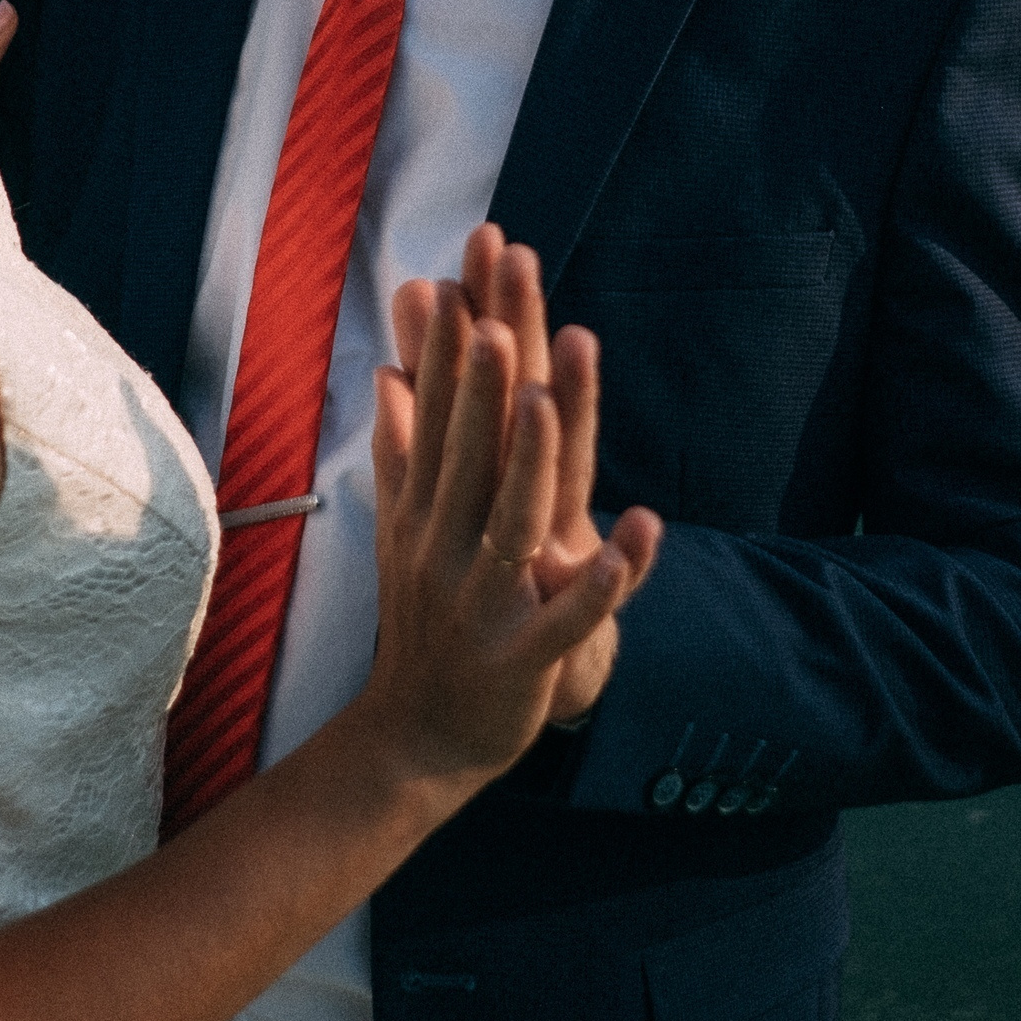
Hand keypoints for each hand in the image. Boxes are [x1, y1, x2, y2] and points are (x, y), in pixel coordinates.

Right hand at [365, 280, 660, 783]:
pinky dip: (597, 584)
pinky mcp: (520, 659)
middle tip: (495, 312)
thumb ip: (403, 453)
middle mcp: (446, 548)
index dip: (448, 353)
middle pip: (471, 454)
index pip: (438, 419)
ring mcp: (483, 603)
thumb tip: (388, 374)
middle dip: (484, 383)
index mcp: (425, 513)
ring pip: (512, 522)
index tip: (456, 280)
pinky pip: (565, 618)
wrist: (415, 739)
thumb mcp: (404, 532)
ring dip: (530, 461)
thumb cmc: (423, 621)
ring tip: (547, 398)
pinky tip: (631, 539)